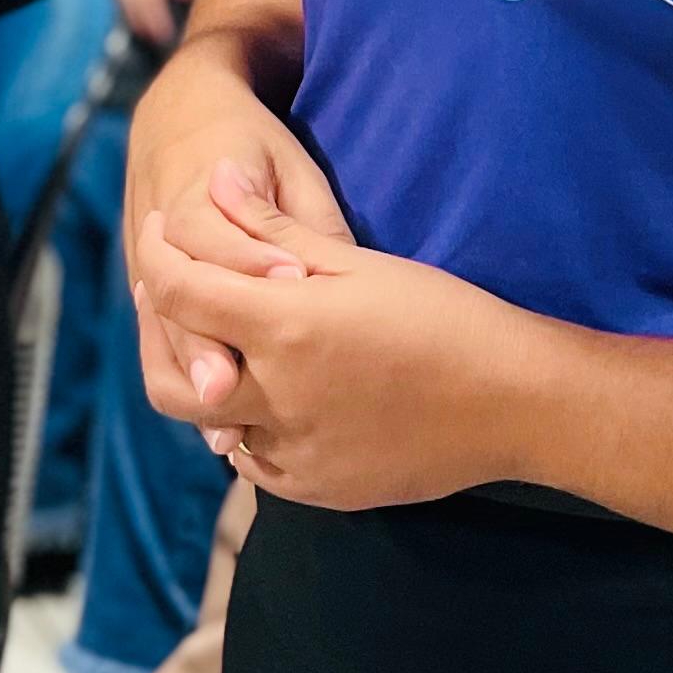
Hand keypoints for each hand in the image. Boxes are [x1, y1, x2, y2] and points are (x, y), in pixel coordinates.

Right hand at [122, 33, 351, 416]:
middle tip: (229, 387)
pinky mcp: (148, 296)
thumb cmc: (251, 146)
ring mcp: (144, 269)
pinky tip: (224, 429)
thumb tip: (345, 266)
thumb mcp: (289, 165)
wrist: (176, 119)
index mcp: (195, 190)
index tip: (292, 289)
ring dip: (193, 381)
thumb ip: (308, 219)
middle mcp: (158, 234)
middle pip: (175, 301)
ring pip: (162, 334)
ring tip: (226, 429)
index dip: (252, 264)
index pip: (214, 237)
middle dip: (202, 346)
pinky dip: (191, 385)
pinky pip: (163, 345)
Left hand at [133, 191, 553, 510]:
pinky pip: (256, 462)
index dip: (160, 256)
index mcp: (285, 330)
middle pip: (173, 376)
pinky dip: (248, 426)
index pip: (180, 292)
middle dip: (158, 331)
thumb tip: (212, 182)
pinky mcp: (320, 489)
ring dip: (205, 381)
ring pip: (212, 424)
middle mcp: (279, 400)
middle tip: (168, 293)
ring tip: (222, 340)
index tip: (161, 233)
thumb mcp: (353, 261)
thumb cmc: (443, 316)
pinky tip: (269, 392)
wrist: (513, 401)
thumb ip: (271, 229)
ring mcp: (297, 455)